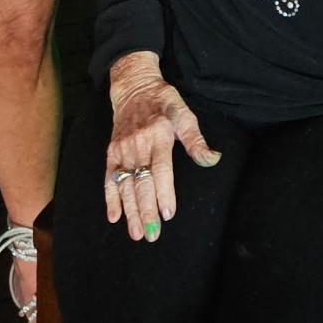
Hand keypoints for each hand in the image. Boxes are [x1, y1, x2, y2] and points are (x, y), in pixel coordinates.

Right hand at [104, 52, 221, 241]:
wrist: (133, 87)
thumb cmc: (163, 101)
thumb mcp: (184, 113)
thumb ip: (196, 139)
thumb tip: (212, 159)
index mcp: (158, 136)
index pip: (161, 169)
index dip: (164, 192)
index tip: (168, 214)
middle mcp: (138, 145)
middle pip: (142, 182)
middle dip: (146, 210)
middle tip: (152, 235)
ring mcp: (122, 150)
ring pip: (126, 185)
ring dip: (130, 210)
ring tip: (137, 233)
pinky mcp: (111, 153)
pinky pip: (109, 178)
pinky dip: (110, 198)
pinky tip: (114, 217)